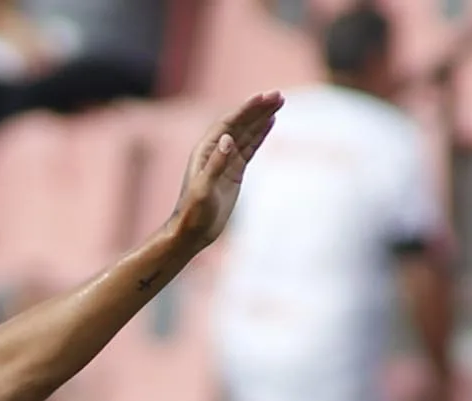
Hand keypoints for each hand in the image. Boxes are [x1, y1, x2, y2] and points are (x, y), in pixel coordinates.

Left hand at [167, 92, 282, 249]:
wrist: (192, 232)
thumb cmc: (192, 213)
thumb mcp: (203, 189)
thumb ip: (215, 164)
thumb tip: (228, 138)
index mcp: (206, 150)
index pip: (229, 123)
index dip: (247, 110)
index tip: (265, 97)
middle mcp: (215, 151)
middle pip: (240, 123)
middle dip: (259, 109)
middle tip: (279, 95)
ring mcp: (226, 160)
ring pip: (247, 133)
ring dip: (262, 118)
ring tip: (279, 102)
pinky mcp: (234, 171)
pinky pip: (249, 148)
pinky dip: (260, 135)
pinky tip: (271, 123)